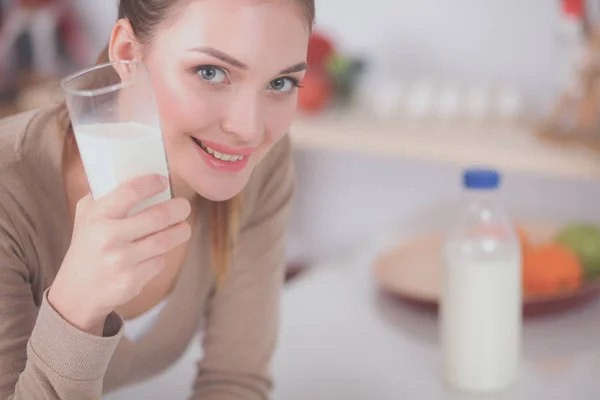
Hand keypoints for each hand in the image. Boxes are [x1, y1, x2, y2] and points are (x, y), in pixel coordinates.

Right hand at [48, 175, 191, 334]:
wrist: (76, 293)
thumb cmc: (86, 247)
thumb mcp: (85, 218)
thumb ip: (104, 196)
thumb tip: (136, 175)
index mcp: (96, 217)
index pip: (129, 192)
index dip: (151, 183)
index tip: (163, 181)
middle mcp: (108, 238)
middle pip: (157, 216)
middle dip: (179, 209)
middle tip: (184, 206)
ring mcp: (120, 261)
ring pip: (164, 241)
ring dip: (181, 232)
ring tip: (184, 228)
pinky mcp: (132, 281)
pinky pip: (159, 262)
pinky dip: (161, 256)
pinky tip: (156, 254)